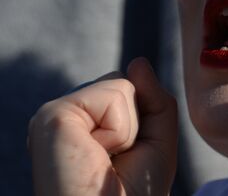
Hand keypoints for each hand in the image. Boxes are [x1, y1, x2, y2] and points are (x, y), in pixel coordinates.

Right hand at [28, 58, 177, 195]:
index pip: (126, 88)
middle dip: (136, 121)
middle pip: (124, 82)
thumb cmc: (135, 192)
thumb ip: (154, 98)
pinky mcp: (53, 117)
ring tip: (106, 159)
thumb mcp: (157, 141)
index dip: (142, 119)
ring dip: (129, 128)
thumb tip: (138, 61)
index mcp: (86, 124)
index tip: (126, 156)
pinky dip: (120, 129)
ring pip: (122, 85)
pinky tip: (97, 154)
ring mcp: (57, 116)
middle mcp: (68, 118)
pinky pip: (113, 95)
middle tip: (117, 160)